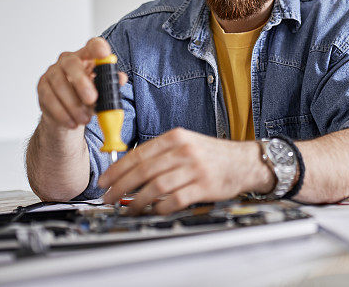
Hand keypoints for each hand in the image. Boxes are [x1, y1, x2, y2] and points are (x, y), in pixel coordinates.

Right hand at [36, 37, 127, 129]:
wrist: (68, 114)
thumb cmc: (87, 98)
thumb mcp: (102, 92)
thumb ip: (111, 84)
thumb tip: (121, 78)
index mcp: (86, 57)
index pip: (92, 45)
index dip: (97, 48)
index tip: (104, 54)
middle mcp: (67, 61)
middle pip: (71, 64)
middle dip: (81, 82)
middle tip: (92, 99)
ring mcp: (52, 73)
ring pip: (59, 85)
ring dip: (73, 105)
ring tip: (85, 119)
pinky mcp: (42, 88)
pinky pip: (49, 99)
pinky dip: (62, 113)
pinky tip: (72, 122)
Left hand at [98, 128, 273, 214]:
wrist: (244, 161)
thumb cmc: (211, 155)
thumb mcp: (186, 143)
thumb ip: (161, 153)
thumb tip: (129, 167)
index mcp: (176, 137)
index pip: (139, 154)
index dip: (118, 169)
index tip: (104, 180)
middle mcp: (184, 151)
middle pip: (143, 171)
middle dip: (121, 186)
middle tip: (109, 197)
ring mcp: (195, 168)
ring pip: (156, 186)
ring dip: (137, 200)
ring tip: (128, 208)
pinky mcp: (204, 186)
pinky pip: (176, 199)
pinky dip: (162, 207)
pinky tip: (154, 211)